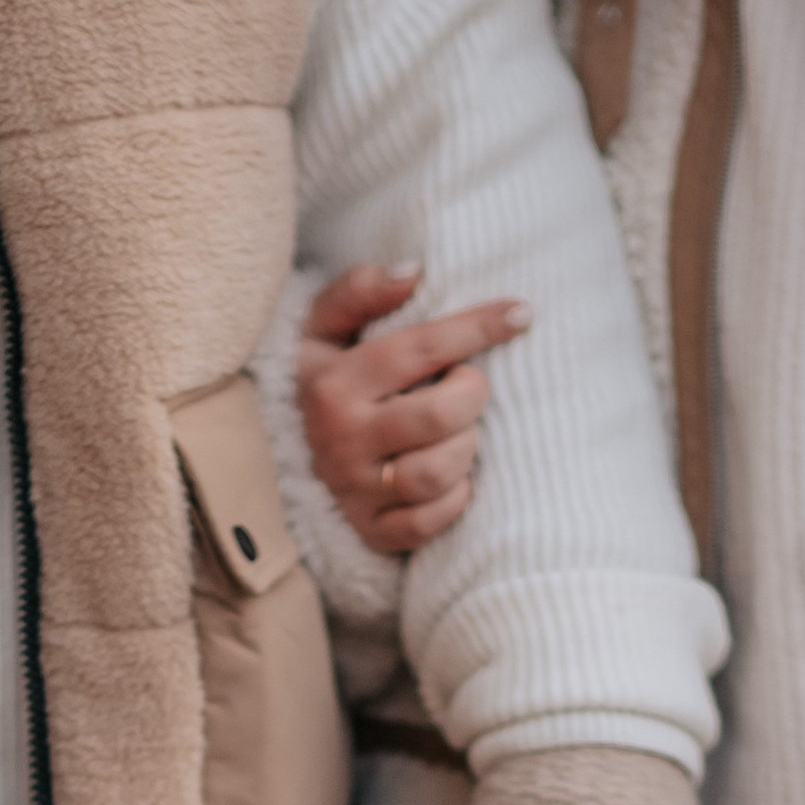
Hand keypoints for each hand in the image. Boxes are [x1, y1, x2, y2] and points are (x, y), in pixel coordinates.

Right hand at [297, 264, 527, 557]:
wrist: (283, 457)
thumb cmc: (328, 379)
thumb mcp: (324, 327)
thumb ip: (359, 290)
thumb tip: (412, 272)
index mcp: (332, 383)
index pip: (421, 348)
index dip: (478, 327)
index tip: (521, 314)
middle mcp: (340, 440)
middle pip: (439, 416)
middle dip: (472, 395)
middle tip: (470, 386)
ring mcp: (354, 492)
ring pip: (437, 473)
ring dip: (465, 448)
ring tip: (459, 431)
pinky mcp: (372, 532)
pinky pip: (430, 524)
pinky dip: (454, 499)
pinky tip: (452, 476)